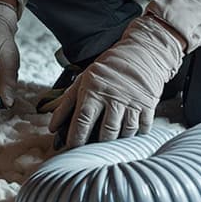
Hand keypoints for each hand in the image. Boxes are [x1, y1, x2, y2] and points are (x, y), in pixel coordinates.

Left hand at [50, 13, 184, 146]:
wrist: (141, 52)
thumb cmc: (108, 68)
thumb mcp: (84, 79)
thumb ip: (67, 103)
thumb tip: (52, 127)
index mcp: (94, 90)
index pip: (83, 120)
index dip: (77, 138)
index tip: (72, 148)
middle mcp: (113, 97)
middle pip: (105, 131)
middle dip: (98, 144)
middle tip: (93, 149)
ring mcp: (132, 101)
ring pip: (124, 132)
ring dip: (117, 140)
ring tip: (111, 140)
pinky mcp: (148, 104)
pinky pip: (142, 128)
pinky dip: (136, 134)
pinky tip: (129, 133)